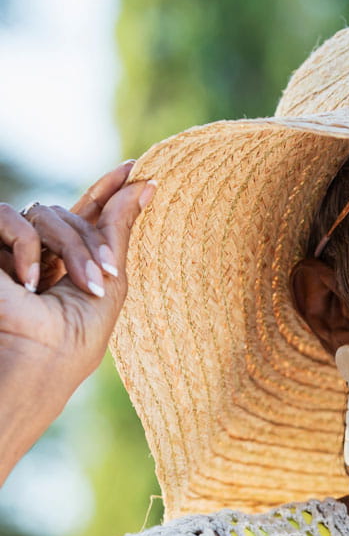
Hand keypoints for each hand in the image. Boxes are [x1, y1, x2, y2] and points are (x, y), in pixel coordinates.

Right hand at [0, 162, 155, 485]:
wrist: (31, 368)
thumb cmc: (73, 342)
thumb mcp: (107, 283)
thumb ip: (119, 231)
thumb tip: (148, 182)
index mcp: (66, 267)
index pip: (85, 217)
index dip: (106, 190)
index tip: (133, 168)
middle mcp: (36, 256)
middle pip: (71, 214)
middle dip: (94, 241)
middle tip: (106, 275)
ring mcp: (8, 251)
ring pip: (46, 213)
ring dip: (73, 247)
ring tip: (85, 285)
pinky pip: (12, 219)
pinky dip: (28, 247)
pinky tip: (30, 283)